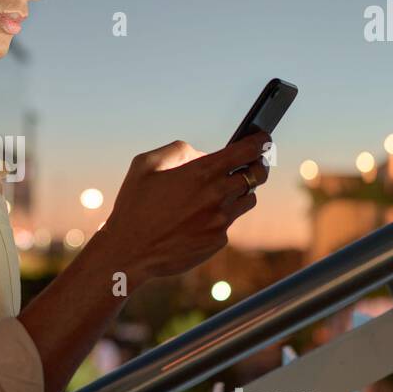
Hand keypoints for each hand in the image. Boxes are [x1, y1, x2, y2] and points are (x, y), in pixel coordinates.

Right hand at [96, 132, 270, 288]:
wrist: (129, 252)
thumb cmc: (133, 206)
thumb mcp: (145, 165)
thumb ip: (177, 150)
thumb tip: (201, 154)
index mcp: (201, 172)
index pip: (248, 150)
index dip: (260, 141)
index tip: (263, 139)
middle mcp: (217, 195)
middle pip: (257, 174)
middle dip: (258, 165)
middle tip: (254, 162)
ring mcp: (220, 220)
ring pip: (248, 199)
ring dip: (242, 191)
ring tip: (225, 190)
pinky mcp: (218, 241)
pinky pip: (229, 223)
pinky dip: (220, 216)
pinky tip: (200, 218)